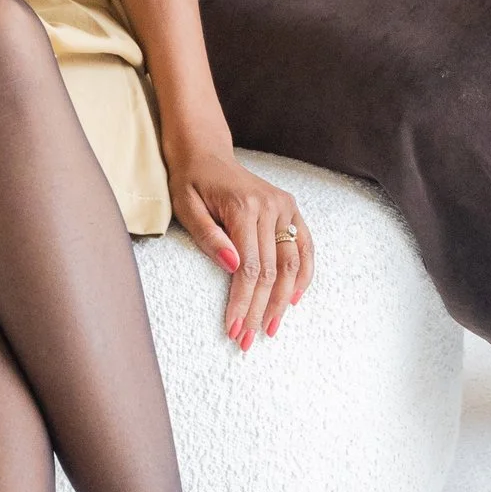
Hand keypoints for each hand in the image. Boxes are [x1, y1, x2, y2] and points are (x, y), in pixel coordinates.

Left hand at [165, 123, 312, 348]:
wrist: (206, 152)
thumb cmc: (191, 181)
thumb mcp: (186, 206)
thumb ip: (208, 236)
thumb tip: (232, 267)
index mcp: (243, 207)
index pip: (248, 267)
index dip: (242, 302)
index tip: (233, 329)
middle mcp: (270, 206)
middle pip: (270, 271)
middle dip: (259, 309)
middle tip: (247, 339)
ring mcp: (284, 207)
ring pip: (291, 263)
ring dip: (282, 300)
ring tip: (270, 328)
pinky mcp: (290, 209)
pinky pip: (304, 246)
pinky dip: (302, 275)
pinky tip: (293, 300)